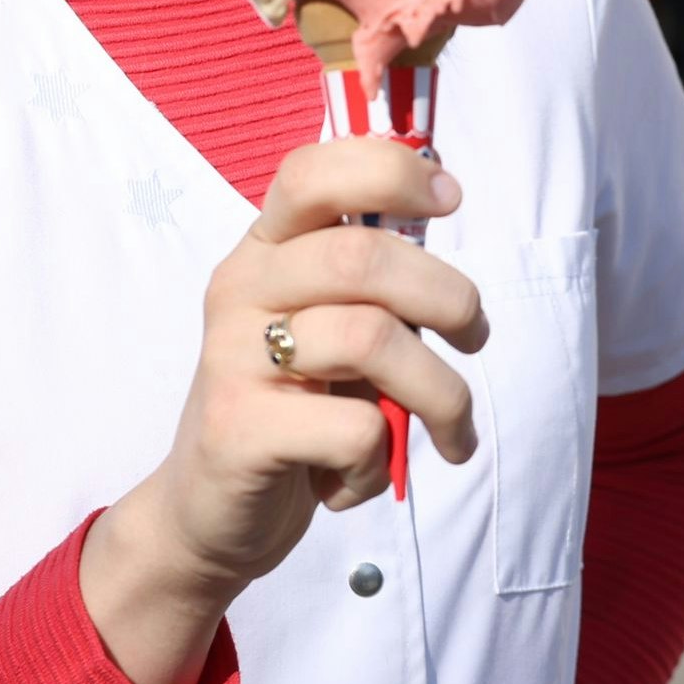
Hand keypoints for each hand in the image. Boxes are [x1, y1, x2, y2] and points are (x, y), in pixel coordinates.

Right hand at [81, 138, 483, 683]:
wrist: (209, 514)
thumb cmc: (293, 411)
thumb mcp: (331, 332)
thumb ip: (374, 285)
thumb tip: (445, 225)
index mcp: (264, 251)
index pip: (314, 173)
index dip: (390, 169)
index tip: (449, 198)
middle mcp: (240, 290)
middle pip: (363, 257)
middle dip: (450, 297)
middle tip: (474, 337)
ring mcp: (232, 358)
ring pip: (372, 340)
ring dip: (440, 393)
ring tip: (448, 429)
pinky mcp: (238, 430)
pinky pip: (354, 427)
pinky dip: (379, 462)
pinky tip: (354, 478)